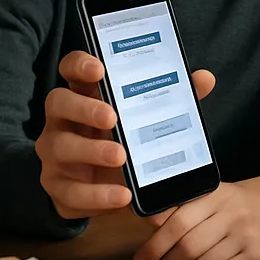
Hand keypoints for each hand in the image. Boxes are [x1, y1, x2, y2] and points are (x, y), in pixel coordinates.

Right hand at [36, 49, 214, 219]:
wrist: (104, 187)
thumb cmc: (125, 139)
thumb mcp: (144, 118)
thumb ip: (172, 97)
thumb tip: (205, 79)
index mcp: (84, 94)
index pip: (71, 68)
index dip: (80, 64)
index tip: (99, 68)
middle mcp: (62, 120)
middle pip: (58, 102)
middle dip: (84, 108)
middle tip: (112, 117)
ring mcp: (54, 153)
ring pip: (59, 147)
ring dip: (91, 152)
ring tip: (122, 157)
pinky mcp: (57, 187)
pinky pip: (70, 192)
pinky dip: (97, 195)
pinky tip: (122, 195)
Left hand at [131, 175, 259, 259]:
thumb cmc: (237, 203)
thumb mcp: (212, 195)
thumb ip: (182, 206)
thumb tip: (149, 220)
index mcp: (217, 194)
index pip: (178, 221)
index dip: (155, 244)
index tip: (141, 259)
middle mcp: (233, 213)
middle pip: (188, 246)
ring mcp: (246, 236)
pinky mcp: (256, 257)